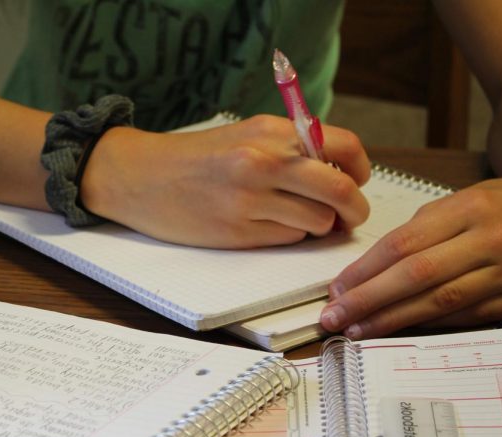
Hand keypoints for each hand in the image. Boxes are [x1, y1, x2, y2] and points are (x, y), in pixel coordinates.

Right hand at [79, 114, 370, 248]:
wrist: (140, 177)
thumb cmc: (195, 158)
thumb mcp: (244, 135)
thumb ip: (289, 148)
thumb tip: (337, 172)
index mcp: (269, 132)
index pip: (344, 148)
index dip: (360, 170)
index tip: (357, 180)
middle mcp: (263, 163)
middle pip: (341, 191)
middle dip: (355, 209)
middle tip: (351, 216)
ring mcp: (250, 200)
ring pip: (318, 222)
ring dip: (319, 226)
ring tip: (302, 220)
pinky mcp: (237, 232)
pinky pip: (288, 239)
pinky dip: (289, 236)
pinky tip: (269, 226)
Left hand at [320, 176, 501, 338]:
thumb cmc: (501, 207)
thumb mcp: (460, 202)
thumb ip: (418, 232)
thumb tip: (369, 269)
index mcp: (467, 210)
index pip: (402, 245)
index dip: (364, 271)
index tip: (336, 290)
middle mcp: (487, 241)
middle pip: (415, 276)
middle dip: (368, 300)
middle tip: (334, 318)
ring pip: (439, 302)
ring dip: (392, 320)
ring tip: (357, 330)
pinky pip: (464, 317)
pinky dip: (427, 325)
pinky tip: (398, 331)